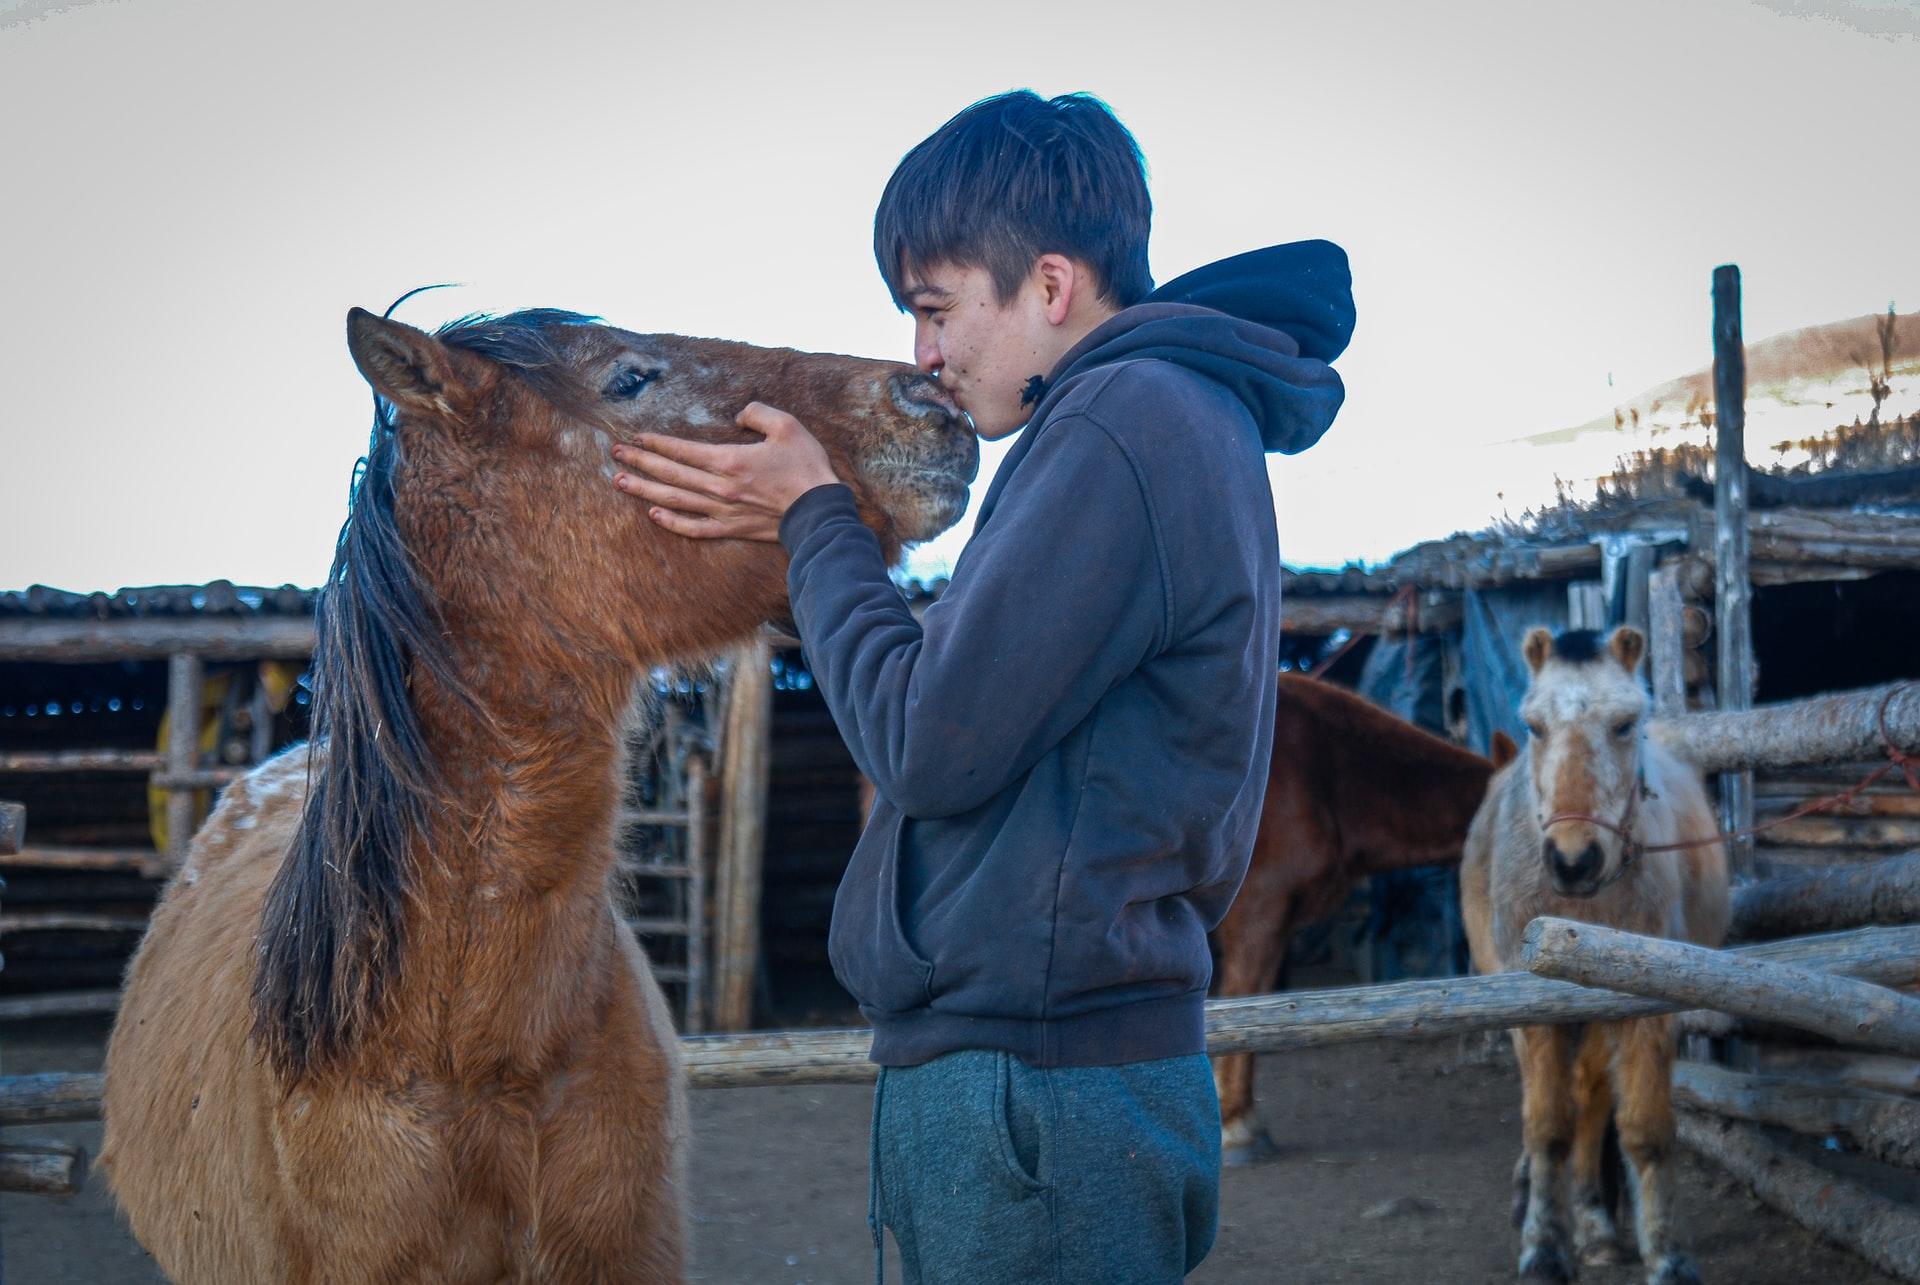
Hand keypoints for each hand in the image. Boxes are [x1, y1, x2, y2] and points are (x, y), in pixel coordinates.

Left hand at [611, 402, 840, 541]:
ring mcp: (722, 511)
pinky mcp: (731, 529)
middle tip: (615, 454)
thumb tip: (739, 415)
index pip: (683, 450)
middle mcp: (719, 487)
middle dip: (640, 461)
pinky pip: (694, 528)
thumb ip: (758, 413)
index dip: (657, 442)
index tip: (636, 436)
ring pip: (675, 500)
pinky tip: (654, 514)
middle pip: (671, 473)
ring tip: (620, 481)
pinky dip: (672, 522)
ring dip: (645, 490)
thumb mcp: (787, 426)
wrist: (820, 513)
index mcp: (729, 460)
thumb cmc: (806, 468)